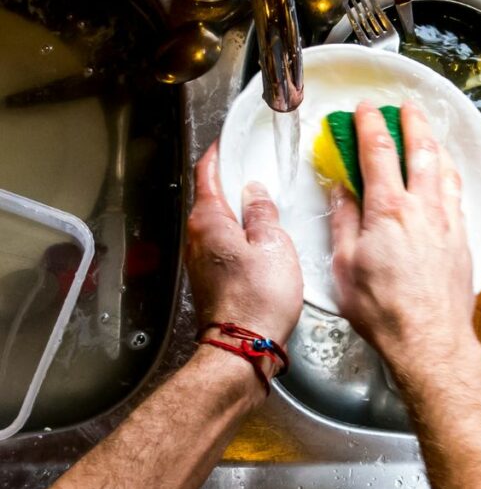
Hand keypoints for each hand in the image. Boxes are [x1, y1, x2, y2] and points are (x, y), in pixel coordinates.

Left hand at [186, 142, 302, 346]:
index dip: (219, 154)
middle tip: (256, 167)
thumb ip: (263, 212)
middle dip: (231, 181)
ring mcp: (201, 260)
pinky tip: (262, 238)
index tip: (229, 141)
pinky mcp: (212, 278)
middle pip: (211, 197)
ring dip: (238, 210)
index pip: (206, 174)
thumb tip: (255, 192)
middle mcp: (197, 238)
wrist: (245, 347)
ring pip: (218, 222)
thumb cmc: (259, 298)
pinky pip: (224, 244)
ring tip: (265, 202)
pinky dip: (240, 233)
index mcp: (209, 221)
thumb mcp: (273, 244)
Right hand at [330, 102, 475, 372]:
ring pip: (445, 168)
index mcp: (388, 210)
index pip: (379, 152)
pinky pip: (458, 193)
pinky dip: (451, 174)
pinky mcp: (462, 238)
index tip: (365, 109)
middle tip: (405, 106)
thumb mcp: (345, 266)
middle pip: (420, 150)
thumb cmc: (384, 311)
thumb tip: (341, 190)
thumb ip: (344, 221)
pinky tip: (448, 174)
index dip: (371, 124)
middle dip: (412, 122)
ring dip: (435, 143)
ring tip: (428, 131)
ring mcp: (447, 222)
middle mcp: (423, 208)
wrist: (429, 339)